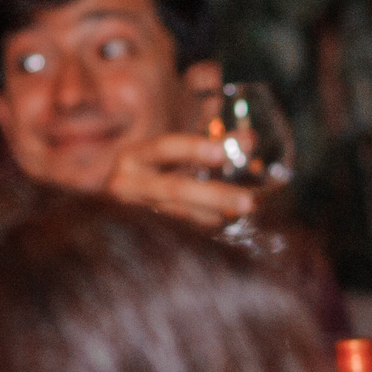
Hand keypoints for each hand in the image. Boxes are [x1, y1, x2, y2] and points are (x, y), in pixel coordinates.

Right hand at [106, 133, 255, 228]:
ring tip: (246, 213)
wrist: (122, 193)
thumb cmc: (155, 164)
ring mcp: (136, 212)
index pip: (163, 148)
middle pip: (175, 190)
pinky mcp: (146, 231)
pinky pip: (182, 231)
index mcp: (132, 155)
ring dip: (217, 216)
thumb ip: (212, 141)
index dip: (193, 148)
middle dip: (215, 195)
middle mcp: (127, 185)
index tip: (222, 152)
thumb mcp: (176, 148)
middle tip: (249, 201)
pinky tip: (230, 225)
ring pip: (181, 215)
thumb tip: (250, 140)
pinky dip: (208, 227)